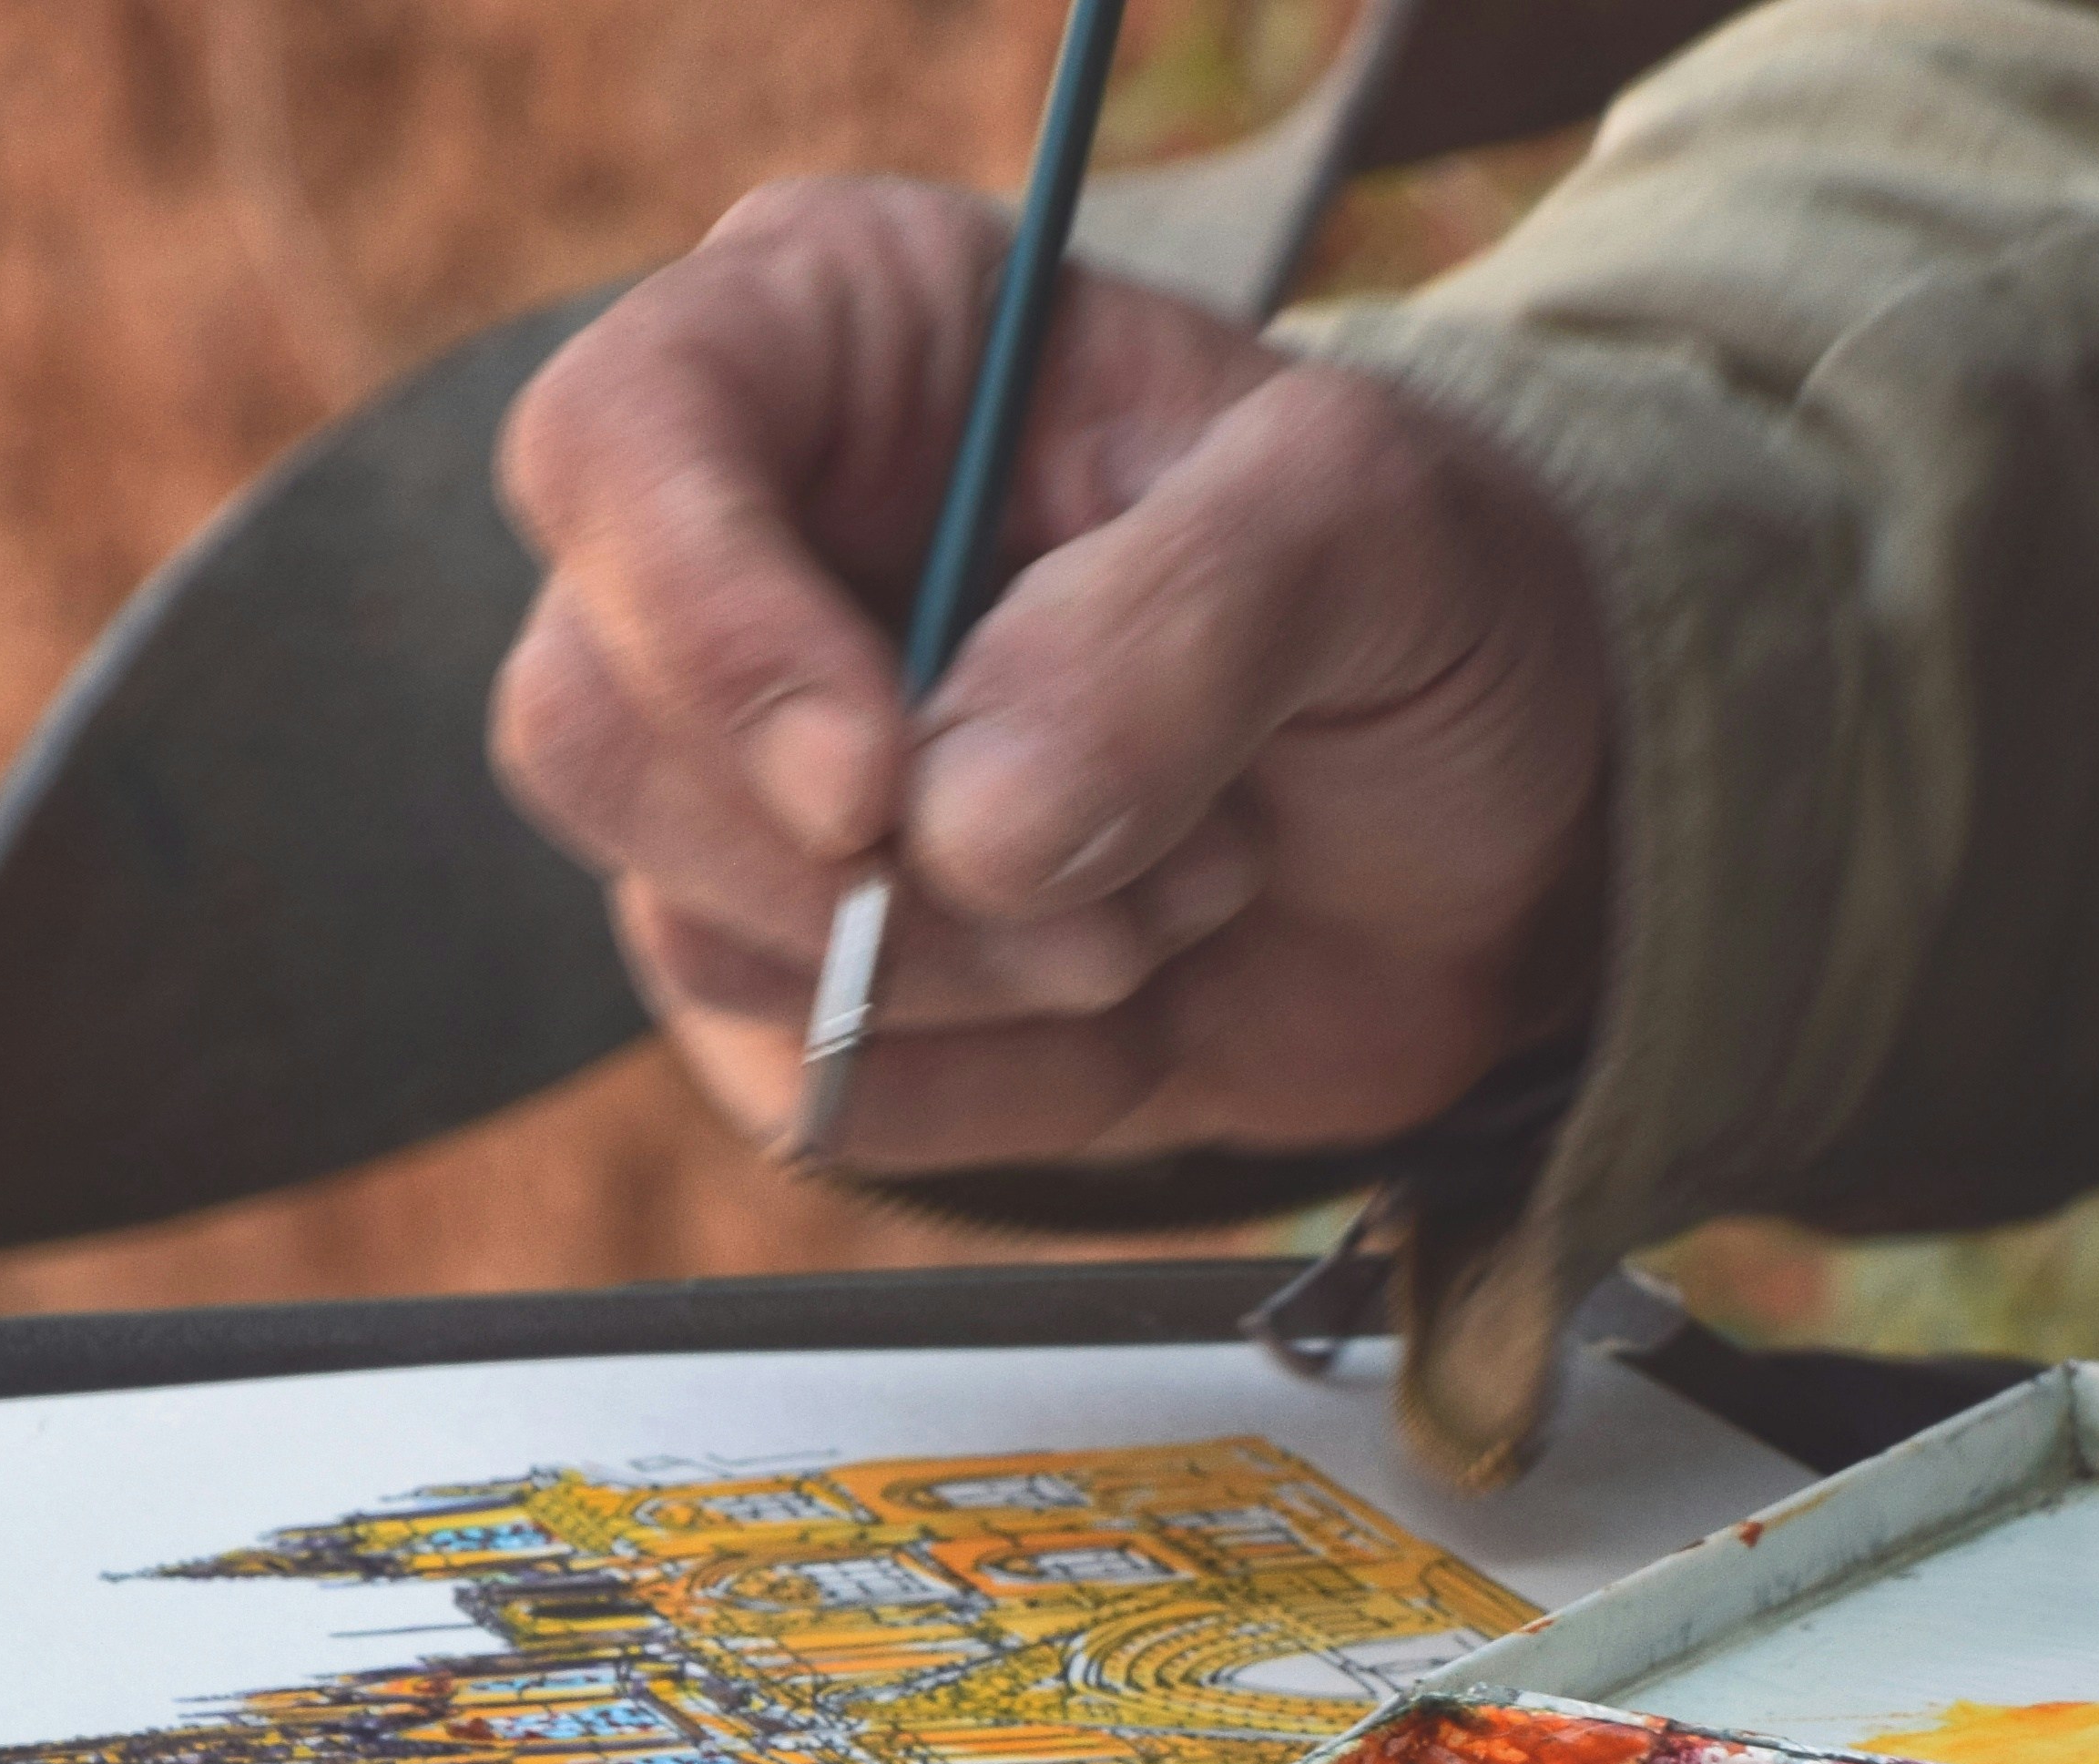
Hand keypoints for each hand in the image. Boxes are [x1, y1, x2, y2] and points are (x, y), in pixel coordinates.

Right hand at [492, 177, 1613, 1173]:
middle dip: (862, 866)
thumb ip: (1190, 620)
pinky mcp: (804, 976)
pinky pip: (798, 1081)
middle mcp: (750, 549)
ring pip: (687, 926)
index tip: (872, 785)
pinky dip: (997, 1087)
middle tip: (1110, 888)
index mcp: (839, 339)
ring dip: (972, 975)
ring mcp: (751, 779)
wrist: (1508, 846)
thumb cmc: (1424, 611)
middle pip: (590, 725)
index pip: (616, 446)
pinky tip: (1130, 1002)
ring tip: (1179, 898)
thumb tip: (958, 819)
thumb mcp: (1377, 529)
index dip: (707, 629)